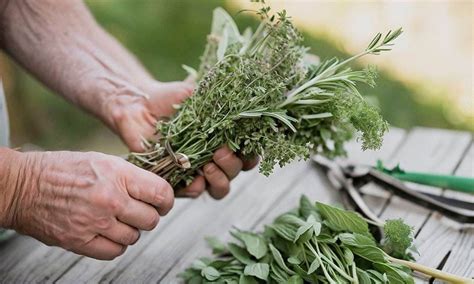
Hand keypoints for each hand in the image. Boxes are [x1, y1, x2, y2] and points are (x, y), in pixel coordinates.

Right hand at [0, 149, 173, 259]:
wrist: (24, 186)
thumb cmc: (63, 170)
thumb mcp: (102, 160)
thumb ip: (131, 177)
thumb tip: (156, 191)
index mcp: (117, 175)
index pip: (160, 193)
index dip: (166, 200)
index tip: (162, 203)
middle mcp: (110, 199)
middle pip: (151, 219)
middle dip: (148, 216)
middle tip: (139, 211)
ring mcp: (95, 222)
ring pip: (134, 237)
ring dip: (130, 230)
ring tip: (117, 220)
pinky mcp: (80, 241)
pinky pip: (114, 251)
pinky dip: (115, 245)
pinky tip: (108, 233)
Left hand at [104, 80, 257, 198]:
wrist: (138, 105)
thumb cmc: (170, 98)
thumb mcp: (197, 94)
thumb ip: (218, 100)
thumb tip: (241, 100)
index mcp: (224, 139)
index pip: (248, 154)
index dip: (251, 154)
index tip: (246, 144)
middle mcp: (214, 158)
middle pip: (236, 172)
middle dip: (232, 164)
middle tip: (220, 151)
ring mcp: (197, 171)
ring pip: (220, 188)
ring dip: (220, 180)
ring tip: (208, 166)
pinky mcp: (177, 180)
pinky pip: (193, 193)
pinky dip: (197, 188)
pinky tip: (194, 178)